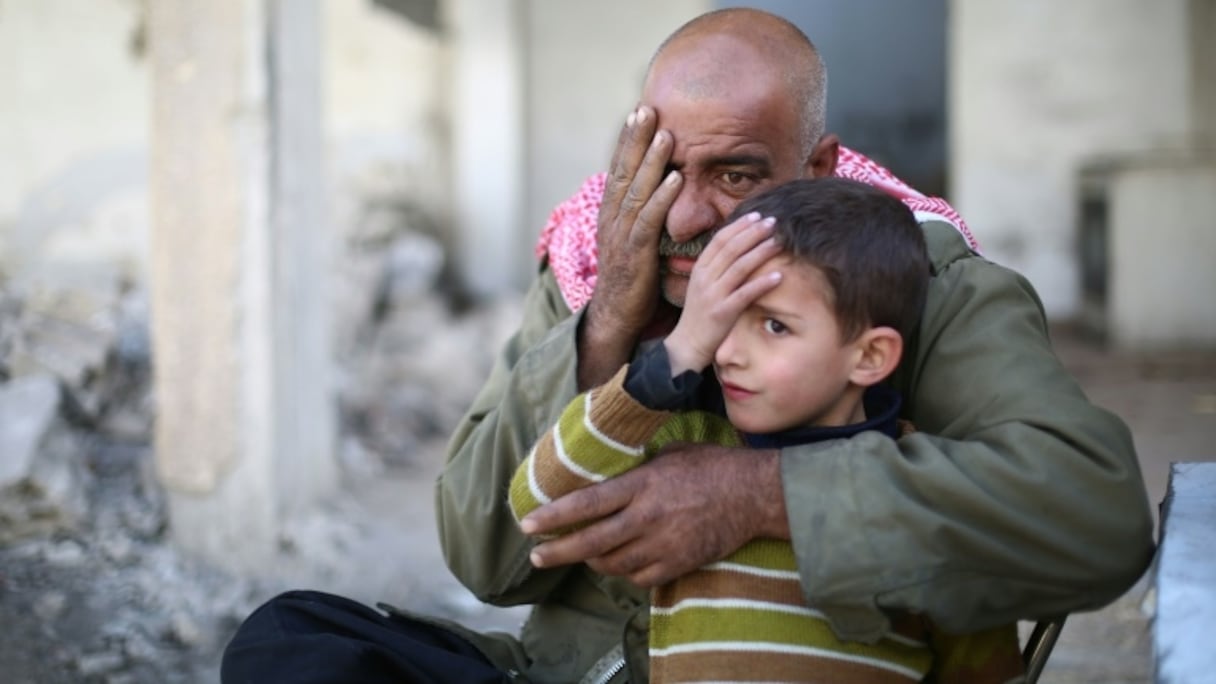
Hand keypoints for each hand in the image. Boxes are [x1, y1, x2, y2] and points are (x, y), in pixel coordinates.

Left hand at [520, 444, 788, 586]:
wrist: (754, 494)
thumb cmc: (711, 466)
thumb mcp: (669, 454)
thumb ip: (636, 468)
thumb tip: (606, 469)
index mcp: (641, 485)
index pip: (586, 504)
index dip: (553, 517)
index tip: (528, 524)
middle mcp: (646, 517)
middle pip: (590, 542)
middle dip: (557, 552)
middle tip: (537, 556)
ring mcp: (662, 544)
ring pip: (612, 564)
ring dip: (591, 562)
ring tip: (580, 556)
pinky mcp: (678, 564)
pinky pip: (639, 578)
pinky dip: (624, 573)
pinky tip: (619, 564)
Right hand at [578, 106, 682, 388]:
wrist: (615, 316)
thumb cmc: (631, 278)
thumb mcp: (634, 239)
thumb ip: (642, 214)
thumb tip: (656, 190)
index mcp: (611, 213)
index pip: (620, 169)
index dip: (628, 141)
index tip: (639, 112)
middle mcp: (611, 219)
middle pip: (623, 171)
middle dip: (635, 139)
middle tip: (646, 109)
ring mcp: (620, 235)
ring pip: (636, 190)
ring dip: (650, 161)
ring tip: (664, 135)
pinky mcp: (635, 253)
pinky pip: (648, 220)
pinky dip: (662, 198)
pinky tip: (676, 179)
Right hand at [663, 213, 781, 374]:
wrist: (688, 344)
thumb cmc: (700, 314)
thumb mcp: (703, 285)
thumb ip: (716, 267)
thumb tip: (737, 246)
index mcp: (700, 268)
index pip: (719, 240)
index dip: (739, 226)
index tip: (756, 216)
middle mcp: (705, 278)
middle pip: (731, 248)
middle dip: (753, 233)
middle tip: (772, 222)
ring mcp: (713, 294)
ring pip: (739, 267)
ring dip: (760, 252)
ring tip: (779, 242)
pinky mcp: (722, 312)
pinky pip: (745, 294)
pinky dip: (762, 283)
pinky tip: (779, 275)